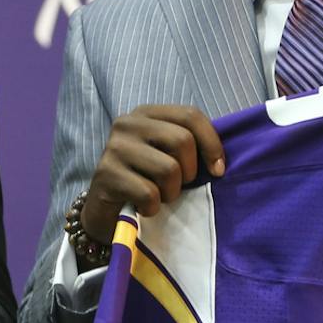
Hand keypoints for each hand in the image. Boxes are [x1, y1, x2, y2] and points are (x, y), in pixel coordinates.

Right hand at [80, 105, 226, 243]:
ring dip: (171, 193)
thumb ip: (187, 145)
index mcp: (145, 113)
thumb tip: (219, 161)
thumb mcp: (165, 155)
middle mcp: (127, 124)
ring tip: (158, 196)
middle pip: (182, 141)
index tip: (218, 169)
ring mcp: (114, 148)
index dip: (212, 143)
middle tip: (177, 185)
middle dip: (189, 172)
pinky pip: (149, 194)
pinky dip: (152, 207)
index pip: (190, 115)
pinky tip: (142, 207)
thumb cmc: (143, 180)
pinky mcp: (106, 175)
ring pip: (169, 169)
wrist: (103, 209)